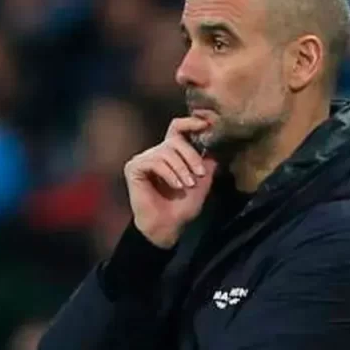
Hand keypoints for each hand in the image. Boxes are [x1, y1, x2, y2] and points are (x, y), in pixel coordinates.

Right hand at [124, 117, 218, 248]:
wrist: (168, 226)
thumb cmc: (182, 207)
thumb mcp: (202, 182)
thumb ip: (207, 164)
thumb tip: (215, 147)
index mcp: (171, 153)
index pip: (178, 128)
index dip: (191, 122)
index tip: (206, 123)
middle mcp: (156, 153)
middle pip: (175, 139)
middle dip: (191, 155)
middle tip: (199, 173)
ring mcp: (144, 159)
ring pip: (166, 151)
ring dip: (181, 168)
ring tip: (187, 184)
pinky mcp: (134, 168)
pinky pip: (155, 162)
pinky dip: (168, 173)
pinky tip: (176, 186)